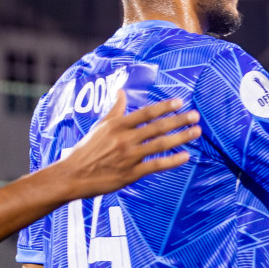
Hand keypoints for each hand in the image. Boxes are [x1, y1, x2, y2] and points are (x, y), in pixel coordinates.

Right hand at [56, 92, 200, 198]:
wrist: (72, 175)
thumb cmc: (86, 150)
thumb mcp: (99, 127)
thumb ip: (114, 110)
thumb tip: (121, 92)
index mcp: (116, 126)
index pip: (145, 113)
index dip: (164, 107)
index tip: (180, 102)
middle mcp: (124, 139)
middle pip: (157, 127)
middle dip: (178, 120)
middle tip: (195, 115)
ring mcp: (129, 156)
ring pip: (160, 144)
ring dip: (181, 137)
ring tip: (196, 131)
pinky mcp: (131, 173)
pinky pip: (156, 165)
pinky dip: (172, 161)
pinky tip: (186, 156)